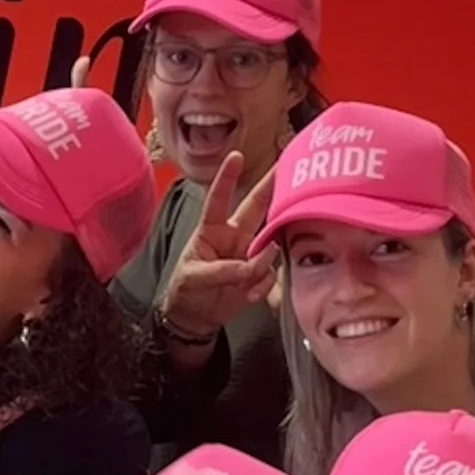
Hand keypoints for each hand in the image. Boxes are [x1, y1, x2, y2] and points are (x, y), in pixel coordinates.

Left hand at [156, 150, 278, 343]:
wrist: (194, 318)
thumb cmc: (186, 290)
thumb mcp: (194, 278)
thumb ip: (222, 270)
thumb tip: (250, 264)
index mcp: (212, 229)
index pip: (219, 199)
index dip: (227, 178)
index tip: (236, 156)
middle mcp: (234, 235)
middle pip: (257, 206)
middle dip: (272, 186)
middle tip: (288, 168)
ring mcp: (249, 253)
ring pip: (270, 243)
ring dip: (261, 262)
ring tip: (245, 280)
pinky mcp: (259, 272)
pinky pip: (270, 273)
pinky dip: (262, 285)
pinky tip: (249, 295)